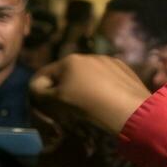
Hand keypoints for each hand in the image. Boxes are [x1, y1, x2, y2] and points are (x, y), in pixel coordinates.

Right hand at [30, 55, 151, 135]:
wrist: (130, 111)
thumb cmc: (88, 105)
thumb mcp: (57, 101)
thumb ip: (40, 92)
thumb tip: (36, 88)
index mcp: (68, 61)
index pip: (43, 75)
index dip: (39, 93)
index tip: (45, 108)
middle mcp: (87, 55)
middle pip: (65, 74)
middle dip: (62, 89)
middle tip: (67, 109)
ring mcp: (107, 60)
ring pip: (86, 74)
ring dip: (82, 87)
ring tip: (90, 104)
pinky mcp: (124, 68)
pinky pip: (105, 76)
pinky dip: (101, 86)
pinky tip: (107, 99)